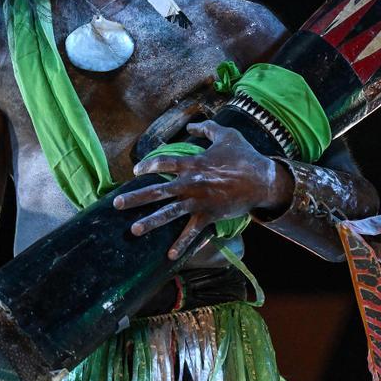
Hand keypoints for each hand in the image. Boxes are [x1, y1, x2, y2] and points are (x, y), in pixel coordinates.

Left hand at [113, 120, 292, 258]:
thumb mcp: (226, 135)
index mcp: (193, 163)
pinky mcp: (209, 216)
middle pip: (158, 191)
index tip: (136, 170)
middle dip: (136, 197)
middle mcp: (191, 184)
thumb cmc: (245, 156)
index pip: (163, 163)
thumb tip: (191, 125)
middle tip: (117, 204)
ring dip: (151, 222)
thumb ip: (206, 129)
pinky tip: (170, 256)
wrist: (263, 181)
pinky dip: (182, 244)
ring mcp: (199, 202)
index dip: (148, 165)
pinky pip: (192, 232)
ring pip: (169, 213)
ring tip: (134, 230)